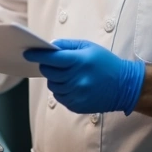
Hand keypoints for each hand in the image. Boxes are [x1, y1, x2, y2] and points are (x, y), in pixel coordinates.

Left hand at [24, 39, 145, 114]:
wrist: (125, 86)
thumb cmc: (106, 63)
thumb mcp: (89, 47)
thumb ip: (67, 45)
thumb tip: (49, 47)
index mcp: (79, 61)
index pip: (51, 59)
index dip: (37, 55)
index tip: (27, 53)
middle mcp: (76, 79)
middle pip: (49, 73)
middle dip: (47, 66)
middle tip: (52, 64)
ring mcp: (77, 94)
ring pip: (53, 86)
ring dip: (55, 79)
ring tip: (67, 75)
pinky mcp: (77, 105)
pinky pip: (59, 97)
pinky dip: (61, 91)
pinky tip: (72, 85)